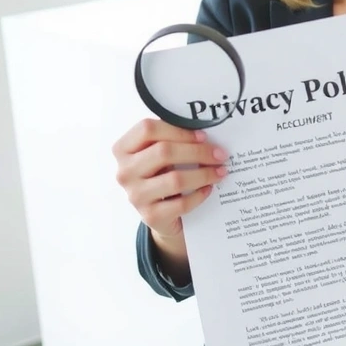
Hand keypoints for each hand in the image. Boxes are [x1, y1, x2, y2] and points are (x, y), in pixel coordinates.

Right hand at [113, 119, 226, 272]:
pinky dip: (199, 195)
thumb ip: (174, 140)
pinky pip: (181, 203)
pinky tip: (209, 188)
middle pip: (164, 152)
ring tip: (220, 171)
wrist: (160, 213)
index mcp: (124, 149)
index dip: (178, 130)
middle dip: (198, 151)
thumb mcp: (161, 154)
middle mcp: (125, 172)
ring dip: (203, 174)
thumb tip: (208, 131)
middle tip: (220, 154)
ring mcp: (136, 195)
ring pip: (175, 179)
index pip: (147, 129)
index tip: (203, 136)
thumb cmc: (163, 174)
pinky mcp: (150, 216)